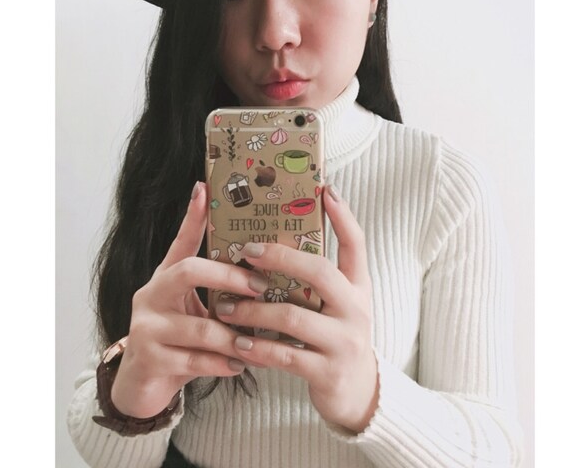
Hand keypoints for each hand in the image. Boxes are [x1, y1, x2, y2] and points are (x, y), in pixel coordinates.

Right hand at [110, 182, 268, 417]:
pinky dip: (221, 363)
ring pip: (198, 326)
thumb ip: (218, 295)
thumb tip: (265, 276)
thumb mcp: (195, 311)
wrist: (142, 385)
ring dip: (233, 336)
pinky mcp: (149, 359)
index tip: (204, 188)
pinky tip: (239, 365)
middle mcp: (152, 295)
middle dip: (229, 277)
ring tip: (256, 342)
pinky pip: (193, 359)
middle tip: (260, 286)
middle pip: (189, 270)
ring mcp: (146, 327)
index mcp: (166, 278)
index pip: (182, 241)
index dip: (193, 216)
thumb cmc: (179, 342)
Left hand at [214, 186, 378, 432]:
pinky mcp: (327, 371)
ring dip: (252, 310)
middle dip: (279, 258)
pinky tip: (237, 343)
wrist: (359, 393)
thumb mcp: (340, 306)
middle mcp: (355, 309)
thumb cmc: (338, 338)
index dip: (343, 216)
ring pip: (292, 316)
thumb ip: (320, 281)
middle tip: (246, 251)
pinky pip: (284, 355)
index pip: (356, 243)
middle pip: (319, 272)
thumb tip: (279, 246)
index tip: (324, 190)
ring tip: (224, 307)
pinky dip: (257, 347)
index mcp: (358, 288)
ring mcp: (344, 341)